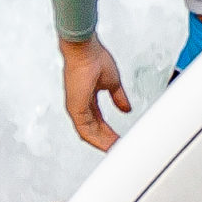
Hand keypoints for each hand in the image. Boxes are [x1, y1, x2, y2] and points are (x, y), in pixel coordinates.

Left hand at [59, 36, 129, 151]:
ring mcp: (76, 108)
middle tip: (119, 150)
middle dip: (107, 141)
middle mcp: (79, 105)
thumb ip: (118, 98)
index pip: (98, 121)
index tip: (119, 139)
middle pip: (93, 130)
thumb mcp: (113, 83)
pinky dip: (98, 140)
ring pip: (89, 134)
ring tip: (116, 151)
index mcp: (87, 98)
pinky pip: (85, 131)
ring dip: (103, 143)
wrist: (85, 50)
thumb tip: (126, 108)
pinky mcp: (75, 109)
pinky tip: (109, 145)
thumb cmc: (94, 58)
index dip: (108, 132)